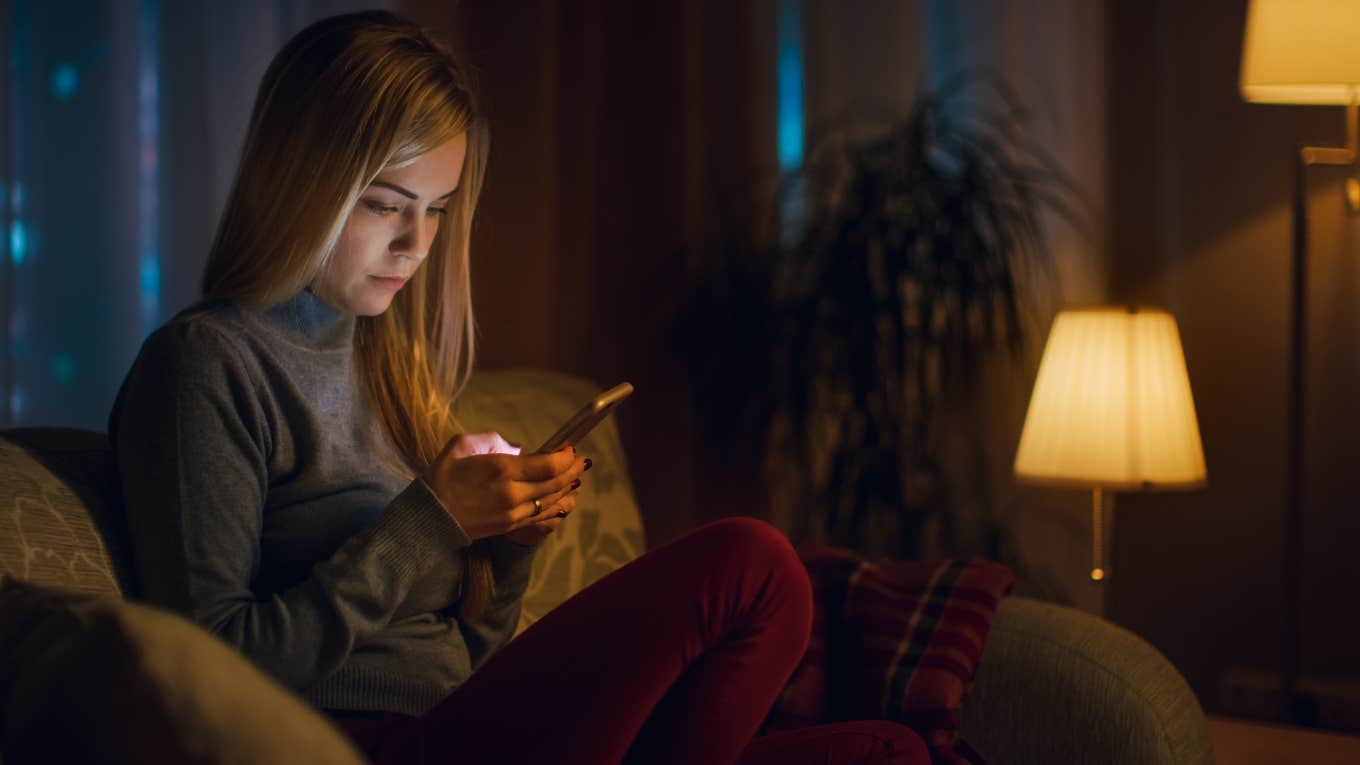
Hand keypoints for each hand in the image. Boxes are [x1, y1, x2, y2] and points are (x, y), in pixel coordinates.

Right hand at [422, 432, 586, 540]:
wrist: (429, 518)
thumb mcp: (460, 446)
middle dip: (572, 470)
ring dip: (568, 488)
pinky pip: (541, 515)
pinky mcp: (510, 526)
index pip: (548, 464)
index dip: (565, 456)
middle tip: (582, 460)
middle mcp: (512, 493)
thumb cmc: (441, 478)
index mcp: (501, 469)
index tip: (571, 448)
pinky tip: (565, 498)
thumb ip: (490, 439)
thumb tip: (515, 447)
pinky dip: (557, 505)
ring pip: (552, 500)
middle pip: (555, 482)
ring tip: (577, 476)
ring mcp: (513, 513)